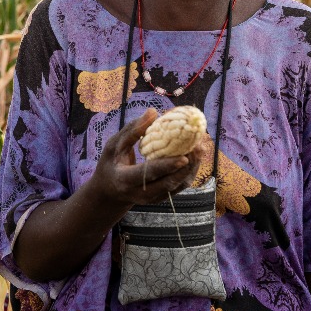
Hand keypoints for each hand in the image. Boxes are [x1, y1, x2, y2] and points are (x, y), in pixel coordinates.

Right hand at [85, 109, 201, 210]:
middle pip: (168, 183)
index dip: (166, 166)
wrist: (110, 192)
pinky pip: (180, 185)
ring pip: (178, 185)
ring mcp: (153, 198)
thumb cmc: (111, 163)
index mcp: (125, 180)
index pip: (148, 173)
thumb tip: (153, 112)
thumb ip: (132, 130)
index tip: (184, 156)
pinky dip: (190, 170)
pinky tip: (195, 154)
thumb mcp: (113, 146)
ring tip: (200, 147)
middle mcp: (141, 193)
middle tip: (198, 146)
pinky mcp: (163, 197)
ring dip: (192, 167)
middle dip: (186, 166)